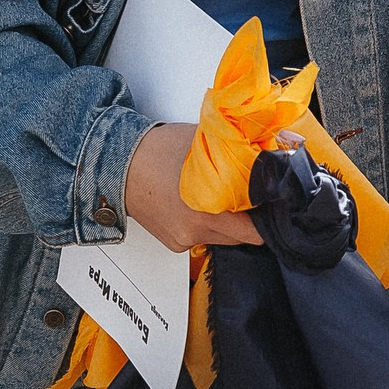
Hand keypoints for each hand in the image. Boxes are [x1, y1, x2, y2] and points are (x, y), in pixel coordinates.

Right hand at [120, 121, 263, 252]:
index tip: (272, 203)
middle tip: (251, 198)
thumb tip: (266, 155)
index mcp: (207, 209)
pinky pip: (203, 238)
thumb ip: (236, 155)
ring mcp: (184, 240)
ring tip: (221, 198)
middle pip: (242, 237)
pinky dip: (208, 225)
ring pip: (224, 238)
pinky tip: (199, 205)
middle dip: (250, 219)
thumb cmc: (156, 151)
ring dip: (229, 223)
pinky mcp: (175, 243)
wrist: (116, 166)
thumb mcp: (205, 145)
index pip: (255, 230)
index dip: (267, 215)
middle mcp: (196, 230)